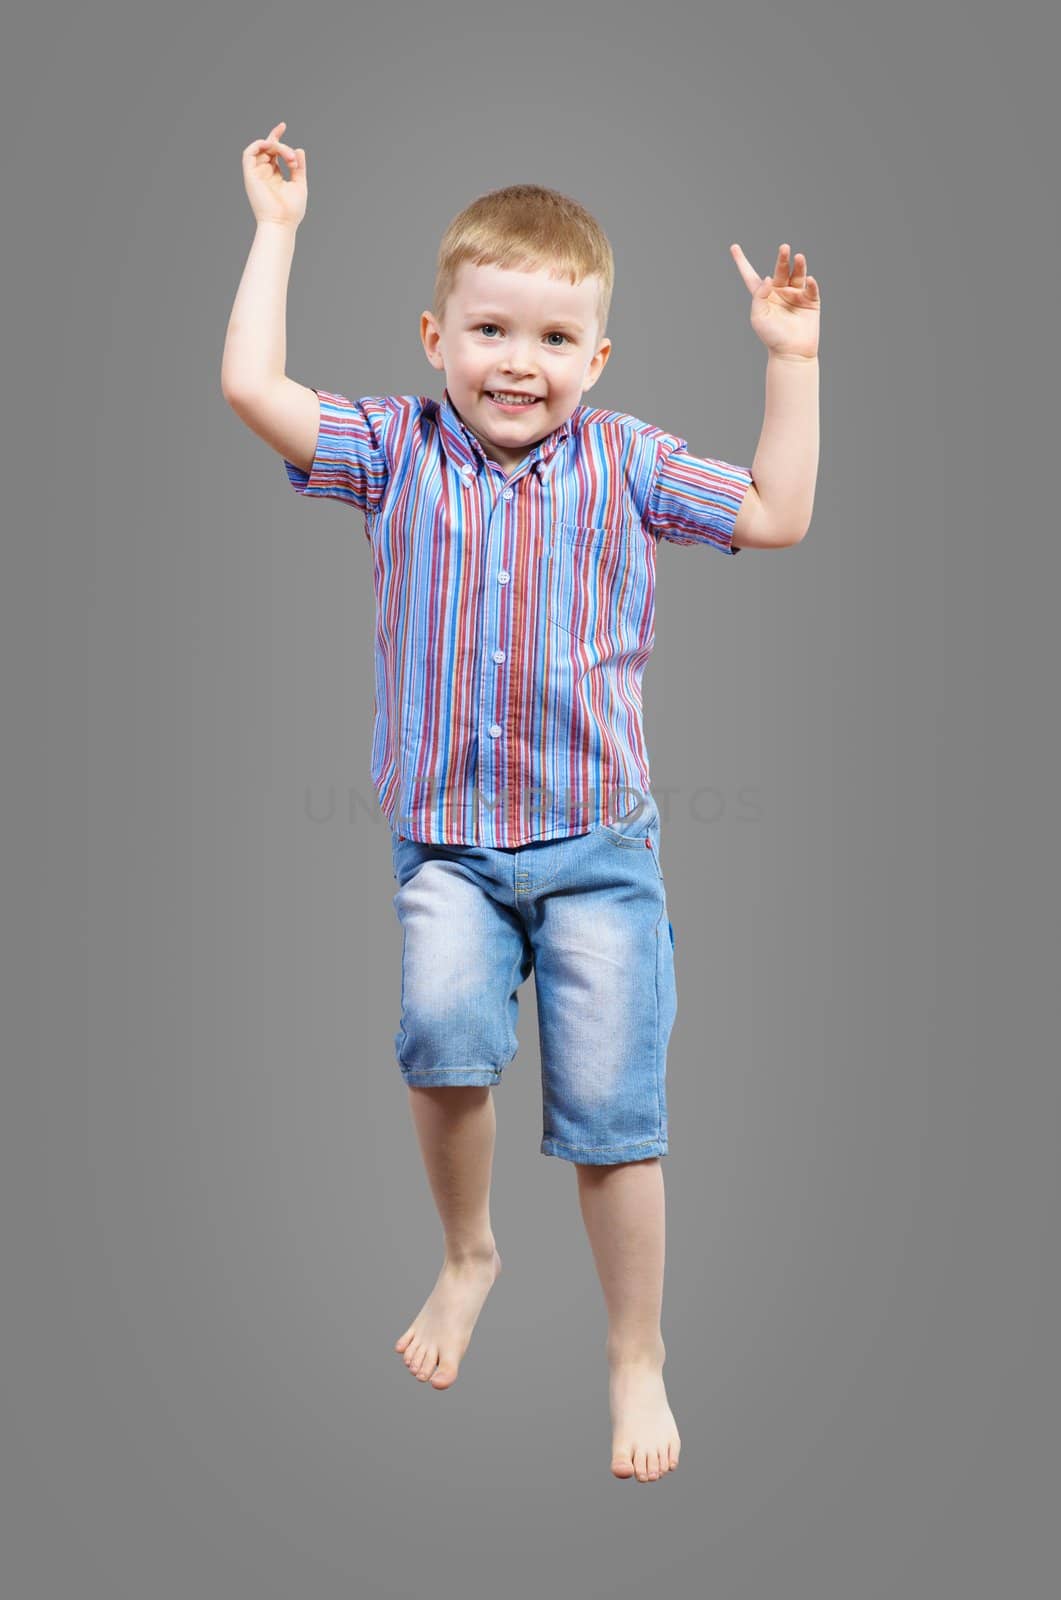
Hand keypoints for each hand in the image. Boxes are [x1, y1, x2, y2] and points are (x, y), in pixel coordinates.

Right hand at [241, 122, 306, 227]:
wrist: (281, 224)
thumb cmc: (291, 210)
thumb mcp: (299, 184)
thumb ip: (299, 167)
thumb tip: (299, 149)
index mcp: (274, 175)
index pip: (273, 151)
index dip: (277, 137)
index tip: (283, 125)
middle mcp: (264, 173)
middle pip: (268, 147)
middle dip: (281, 144)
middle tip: (292, 158)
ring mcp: (256, 173)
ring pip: (262, 148)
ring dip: (275, 146)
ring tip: (288, 157)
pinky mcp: (250, 175)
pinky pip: (248, 153)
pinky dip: (258, 145)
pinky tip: (270, 145)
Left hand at [730, 242, 819, 359]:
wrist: (792, 352)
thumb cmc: (772, 337)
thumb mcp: (758, 316)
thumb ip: (759, 296)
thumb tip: (769, 278)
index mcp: (763, 296)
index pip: (751, 276)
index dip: (742, 262)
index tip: (733, 247)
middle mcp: (779, 292)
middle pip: (779, 270)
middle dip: (782, 259)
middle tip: (784, 248)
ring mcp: (795, 295)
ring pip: (797, 275)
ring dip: (799, 265)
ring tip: (798, 256)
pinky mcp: (810, 301)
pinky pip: (811, 288)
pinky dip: (811, 283)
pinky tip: (810, 280)